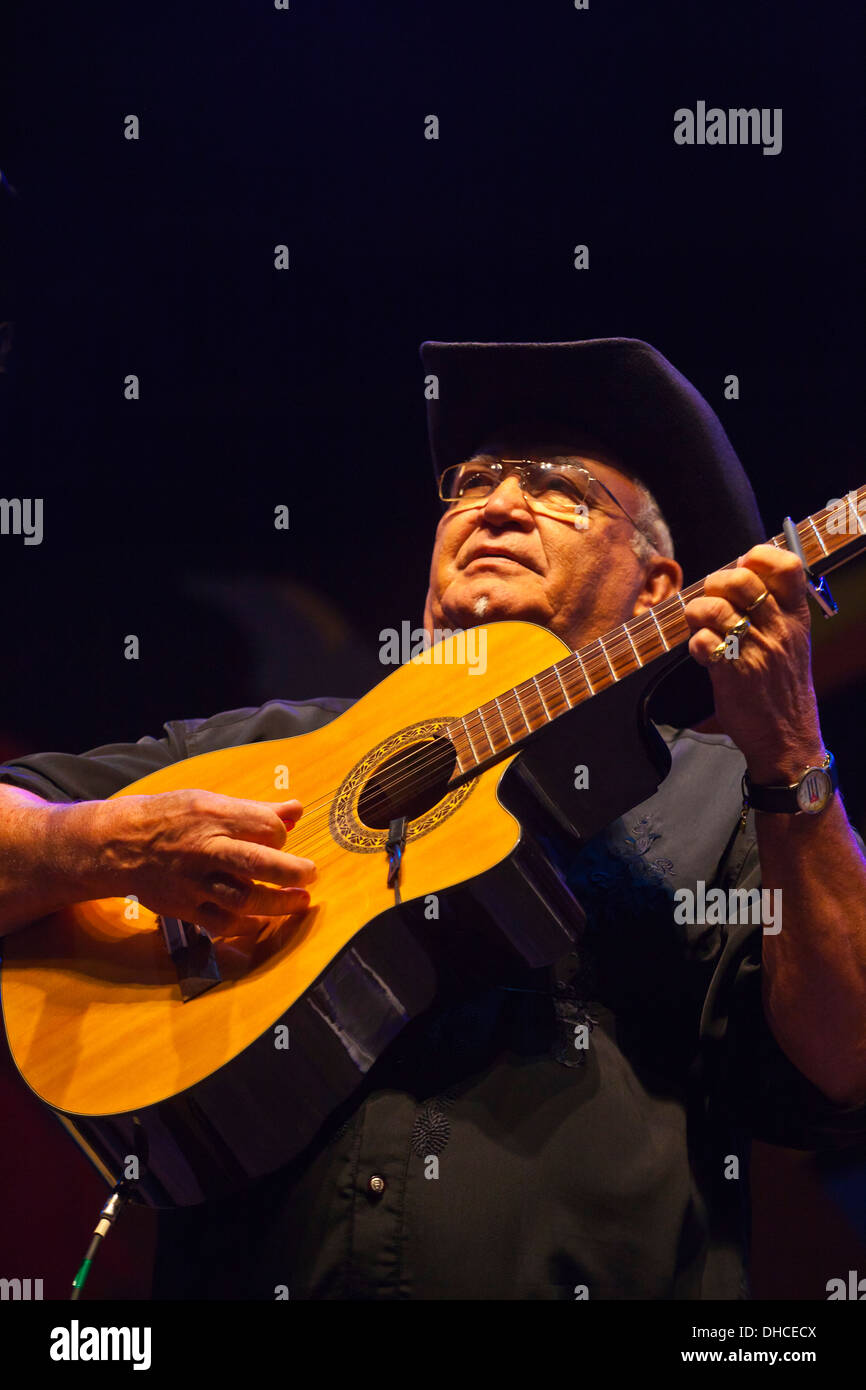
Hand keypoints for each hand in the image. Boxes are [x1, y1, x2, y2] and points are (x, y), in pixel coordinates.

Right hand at [90, 790, 315, 937]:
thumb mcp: (210, 801)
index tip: (279, 838)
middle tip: (311, 874)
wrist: (117, 844)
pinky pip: (221, 923)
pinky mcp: (184, 907)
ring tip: (300, 900)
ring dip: (278, 903)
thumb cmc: (170, 817)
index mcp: (213, 816)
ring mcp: (193, 882)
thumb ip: (256, 809)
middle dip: (291, 871)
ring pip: (243, 898)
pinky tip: (263, 920)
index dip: (280, 833)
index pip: (264, 826)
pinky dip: (247, 924)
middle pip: (256, 862)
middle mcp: (204, 849)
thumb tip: (296, 810)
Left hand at [682, 544, 825, 782]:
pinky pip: (702, 642)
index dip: (759, 556)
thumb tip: (740, 571)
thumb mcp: (793, 642)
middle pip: (740, 580)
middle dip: (715, 583)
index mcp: (796, 617)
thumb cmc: (782, 686)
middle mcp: (779, 630)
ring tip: (701, 626)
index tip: (744, 565)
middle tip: (711, 599)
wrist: (787, 736)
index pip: (788, 566)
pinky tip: (703, 654)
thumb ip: (774, 608)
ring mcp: (756, 651)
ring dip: (697, 613)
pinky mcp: (733, 673)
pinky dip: (695, 644)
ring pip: (715, 608)